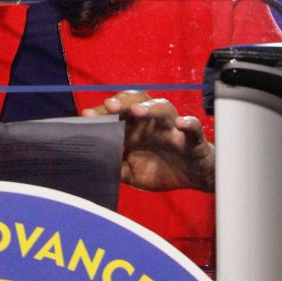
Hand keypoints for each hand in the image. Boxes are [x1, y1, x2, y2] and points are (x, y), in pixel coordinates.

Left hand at [82, 90, 214, 192]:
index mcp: (136, 128)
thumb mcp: (133, 174)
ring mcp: (173, 128)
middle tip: (109, 106)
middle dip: (122, 102)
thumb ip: (116, 167)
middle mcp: (153, 123)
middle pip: (137, 102)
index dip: (103, 112)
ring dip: (150, 108)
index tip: (86, 115)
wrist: (195, 178)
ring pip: (163, 108)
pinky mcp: (193, 138)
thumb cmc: (163, 170)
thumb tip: (93, 164)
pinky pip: (193, 126)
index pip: (117, 113)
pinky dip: (188, 123)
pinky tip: (180, 124)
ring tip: (137, 111)